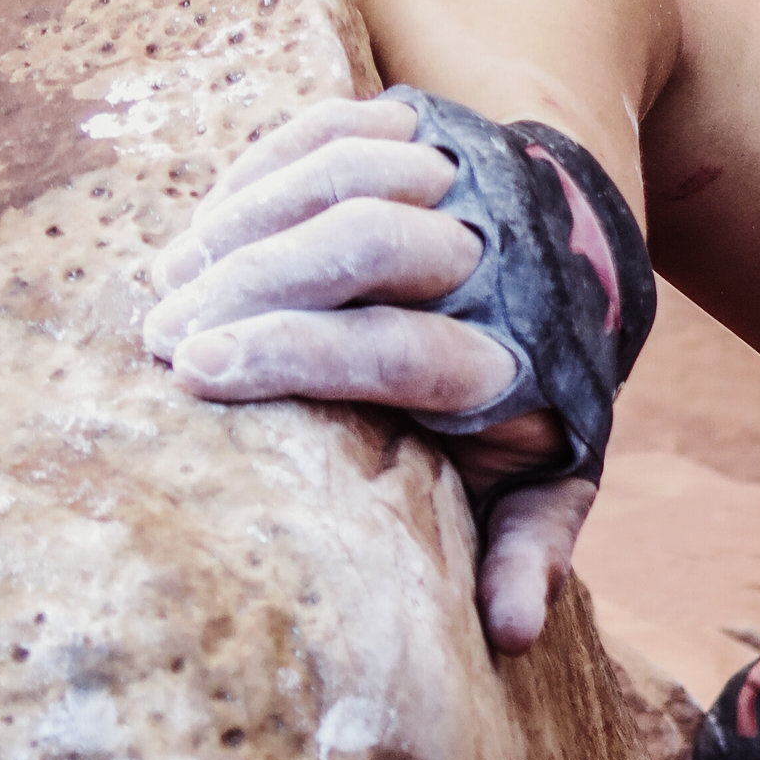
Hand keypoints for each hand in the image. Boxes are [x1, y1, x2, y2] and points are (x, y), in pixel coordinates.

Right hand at [145, 95, 593, 653]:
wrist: (594, 249)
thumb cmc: (547, 385)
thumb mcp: (554, 471)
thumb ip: (529, 543)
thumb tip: (510, 633)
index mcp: (519, 354)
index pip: (398, 348)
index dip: (294, 356)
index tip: (197, 374)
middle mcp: (498, 257)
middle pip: (366, 245)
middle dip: (251, 284)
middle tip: (164, 332)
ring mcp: (468, 179)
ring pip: (343, 175)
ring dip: (244, 221)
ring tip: (174, 279)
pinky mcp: (435, 128)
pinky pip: (337, 126)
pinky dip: (263, 166)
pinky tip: (211, 218)